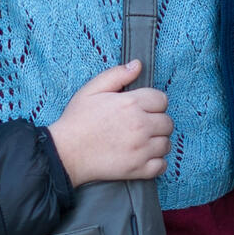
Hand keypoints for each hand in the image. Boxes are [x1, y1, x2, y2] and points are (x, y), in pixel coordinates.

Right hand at [47, 60, 173, 187]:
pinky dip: (157, 162)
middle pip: (167, 122)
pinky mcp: (138, 169)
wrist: (66, 153)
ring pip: (166, 144)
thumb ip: (117, 74)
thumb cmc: (77, 120)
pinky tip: (144, 156)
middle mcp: (140, 126)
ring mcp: (141, 149)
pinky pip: (161, 166)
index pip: (162, 100)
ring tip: (142, 140)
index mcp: (131, 104)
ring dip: (157, 141)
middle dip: (157, 121)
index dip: (154, 102)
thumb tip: (137, 65)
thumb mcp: (92, 89)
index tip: (144, 107)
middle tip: (143, 124)